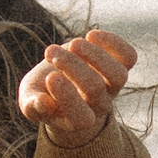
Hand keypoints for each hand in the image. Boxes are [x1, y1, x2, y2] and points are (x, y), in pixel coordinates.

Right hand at [20, 29, 135, 148]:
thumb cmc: (42, 92)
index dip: (67, 98)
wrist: (60, 82)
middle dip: (72, 67)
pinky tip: (91, 36)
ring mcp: (112, 87)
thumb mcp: (29, 101)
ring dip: (95, 55)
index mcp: (77, 121)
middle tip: (51, 53)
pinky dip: (114, 44)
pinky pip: (128, 57)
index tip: (50, 77)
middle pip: (95, 89)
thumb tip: (44, 103)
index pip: (81, 118)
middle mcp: (99, 106)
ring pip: (118, 75)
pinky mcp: (119, 66)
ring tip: (73, 44)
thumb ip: (33, 106)